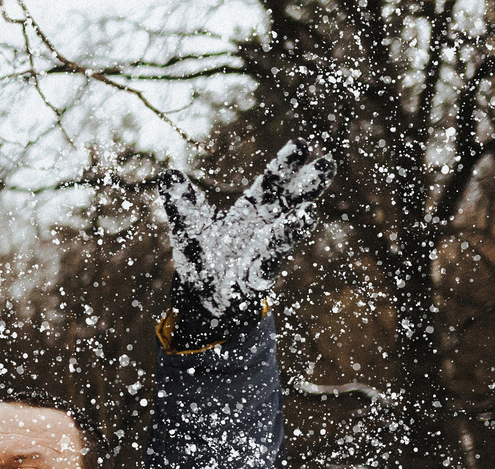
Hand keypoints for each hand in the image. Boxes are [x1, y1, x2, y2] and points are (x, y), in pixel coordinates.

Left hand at [157, 139, 330, 350]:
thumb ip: (182, 203)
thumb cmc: (205, 257)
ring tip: (309, 211)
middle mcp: (264, 229)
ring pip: (283, 237)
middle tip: (326, 164)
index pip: (271, 183)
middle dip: (307, 186)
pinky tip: (274, 256)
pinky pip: (265, 269)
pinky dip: (270, 262)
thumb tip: (168, 175)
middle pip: (289, 203)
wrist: (204, 298)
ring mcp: (262, 254)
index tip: (301, 145)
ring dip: (296, 226)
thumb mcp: (189, 227)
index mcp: (251, 211)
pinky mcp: (255, 280)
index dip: (285, 166)